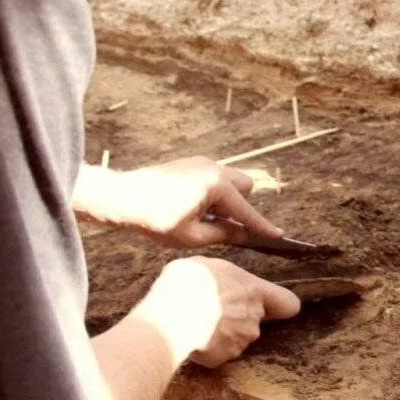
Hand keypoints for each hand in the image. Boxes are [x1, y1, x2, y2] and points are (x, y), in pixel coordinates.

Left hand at [74, 157, 282, 247]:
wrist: (121, 198)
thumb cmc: (153, 219)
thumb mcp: (191, 236)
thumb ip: (223, 234)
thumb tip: (242, 234)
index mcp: (215, 185)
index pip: (245, 210)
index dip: (261, 226)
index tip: (277, 235)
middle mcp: (213, 168)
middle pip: (244, 187)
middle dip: (239, 206)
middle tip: (221, 225)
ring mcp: (201, 163)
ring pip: (229, 181)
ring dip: (225, 200)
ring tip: (203, 219)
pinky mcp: (189, 164)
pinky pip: (213, 178)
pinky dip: (212, 194)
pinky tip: (191, 208)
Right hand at [138, 257, 300, 366]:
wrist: (171, 315)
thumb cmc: (187, 283)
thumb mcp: (207, 265)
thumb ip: (225, 276)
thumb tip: (219, 279)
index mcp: (253, 290)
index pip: (288, 304)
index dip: (281, 306)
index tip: (272, 306)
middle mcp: (254, 317)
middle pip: (254, 319)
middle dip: (239, 317)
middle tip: (213, 310)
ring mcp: (241, 339)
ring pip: (238, 337)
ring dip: (224, 333)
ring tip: (198, 323)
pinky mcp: (225, 356)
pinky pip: (220, 353)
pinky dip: (210, 348)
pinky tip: (193, 337)